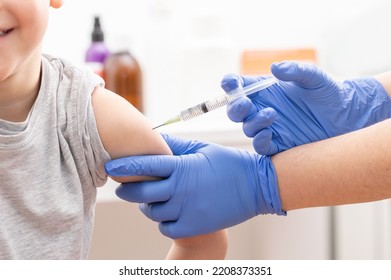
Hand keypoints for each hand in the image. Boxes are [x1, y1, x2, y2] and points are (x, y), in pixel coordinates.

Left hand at [105, 134, 284, 238]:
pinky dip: (162, 222)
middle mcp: (182, 189)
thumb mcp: (202, 148)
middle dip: (127, 190)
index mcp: (183, 167)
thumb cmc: (228, 163)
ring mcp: (188, 210)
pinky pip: (166, 228)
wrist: (255, 186)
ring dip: (147, 206)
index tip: (110, 166)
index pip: (145, 165)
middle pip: (142, 193)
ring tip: (151, 199)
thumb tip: (153, 140)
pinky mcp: (195, 225)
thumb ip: (175, 147)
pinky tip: (167, 213)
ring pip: (152, 212)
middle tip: (123, 187)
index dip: (124, 166)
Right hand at [222, 61, 390, 154]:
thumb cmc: (330, 94)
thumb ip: (295, 71)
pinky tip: (270, 133)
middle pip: (236, 110)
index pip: (240, 86)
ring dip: (252, 122)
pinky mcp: (277, 144)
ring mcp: (269, 127)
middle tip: (245, 103)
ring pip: (246, 127)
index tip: (230, 83)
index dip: (230, 84)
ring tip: (272, 115)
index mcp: (267, 90)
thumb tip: (274, 68)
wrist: (347, 118)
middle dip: (235, 107)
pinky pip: (260, 145)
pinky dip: (259, 140)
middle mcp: (263, 108)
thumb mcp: (314, 78)